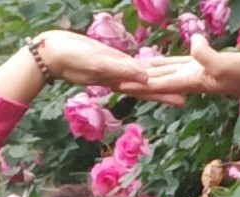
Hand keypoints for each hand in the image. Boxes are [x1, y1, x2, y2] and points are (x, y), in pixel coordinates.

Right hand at [39, 30, 185, 105]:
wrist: (52, 54)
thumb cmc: (72, 59)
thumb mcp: (98, 63)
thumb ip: (121, 69)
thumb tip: (145, 78)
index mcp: (118, 81)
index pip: (147, 90)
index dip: (164, 95)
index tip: (184, 99)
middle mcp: (119, 78)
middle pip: (148, 86)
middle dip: (166, 91)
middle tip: (188, 93)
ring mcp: (114, 70)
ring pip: (141, 77)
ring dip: (157, 80)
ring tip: (174, 81)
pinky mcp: (110, 60)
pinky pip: (132, 66)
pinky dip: (143, 68)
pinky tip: (151, 67)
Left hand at [121, 35, 239, 128]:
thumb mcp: (226, 63)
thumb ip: (208, 55)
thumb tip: (193, 43)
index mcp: (189, 80)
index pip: (157, 82)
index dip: (137, 81)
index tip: (117, 82)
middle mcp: (186, 80)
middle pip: (154, 81)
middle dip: (134, 80)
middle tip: (110, 79)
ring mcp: (192, 74)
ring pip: (162, 73)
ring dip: (144, 74)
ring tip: (124, 72)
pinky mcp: (200, 67)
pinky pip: (175, 66)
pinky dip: (161, 65)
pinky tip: (152, 62)